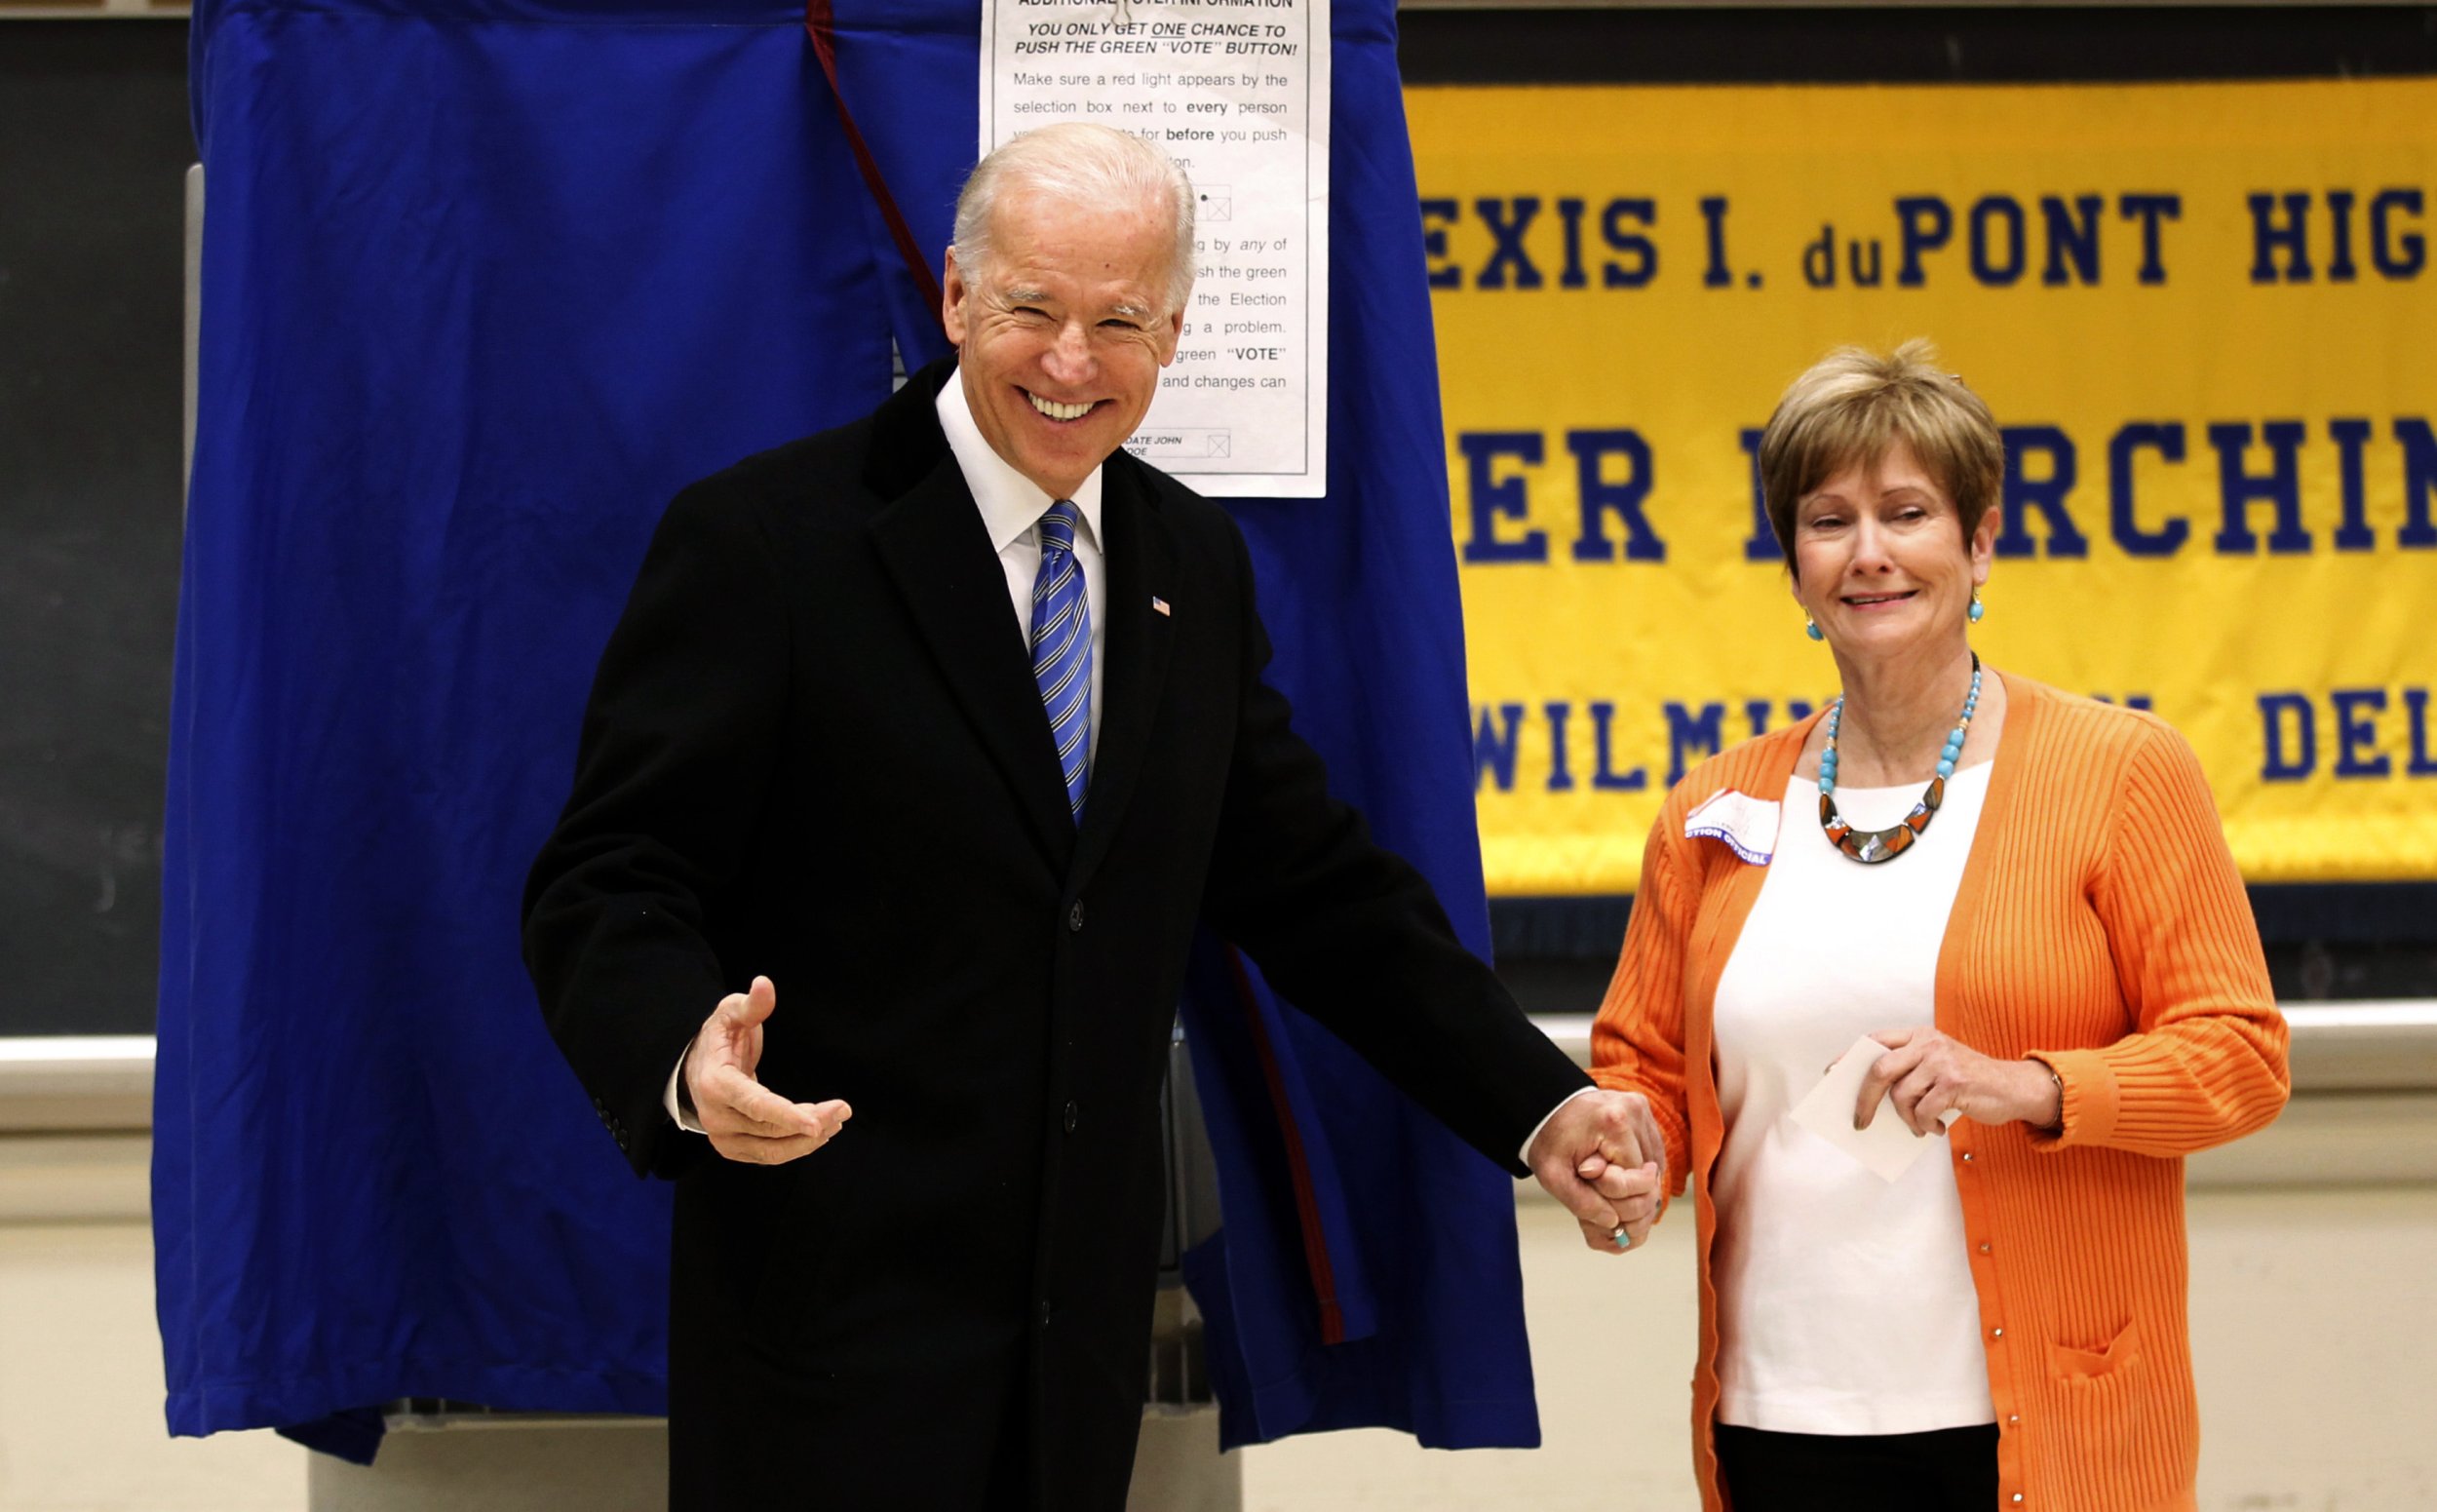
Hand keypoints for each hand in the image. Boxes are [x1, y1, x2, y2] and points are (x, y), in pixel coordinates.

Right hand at [685, 976, 852, 1164]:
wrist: (694, 1068)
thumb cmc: (718, 1037)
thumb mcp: (731, 1013)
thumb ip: (752, 1004)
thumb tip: (764, 984)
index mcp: (715, 1084)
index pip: (756, 1105)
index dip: (787, 1116)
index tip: (817, 1125)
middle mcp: (716, 1117)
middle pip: (771, 1130)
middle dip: (812, 1122)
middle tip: (843, 1110)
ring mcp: (723, 1138)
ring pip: (773, 1150)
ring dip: (808, 1140)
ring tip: (836, 1120)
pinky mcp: (733, 1149)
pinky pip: (769, 1155)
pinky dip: (795, 1146)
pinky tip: (818, 1131)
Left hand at [1528, 1090, 1667, 1254]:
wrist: (1546, 1107)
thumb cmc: (1549, 1141)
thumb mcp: (1553, 1177)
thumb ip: (1581, 1203)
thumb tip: (1613, 1223)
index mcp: (1614, 1122)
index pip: (1636, 1181)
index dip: (1616, 1198)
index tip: (1593, 1191)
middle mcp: (1635, 1112)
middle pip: (1650, 1177)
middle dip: (1627, 1196)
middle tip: (1601, 1196)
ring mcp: (1643, 1111)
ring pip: (1654, 1169)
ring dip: (1635, 1185)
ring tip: (1605, 1181)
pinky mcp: (1645, 1114)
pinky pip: (1653, 1155)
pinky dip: (1638, 1171)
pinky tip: (1617, 1171)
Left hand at [1851, 1027, 2060, 1136]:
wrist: (2015, 1087)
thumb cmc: (1970, 1081)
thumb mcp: (1938, 1065)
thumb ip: (1909, 1071)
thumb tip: (1869, 1097)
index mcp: (1920, 1035)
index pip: (1875, 1041)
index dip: (1850, 1057)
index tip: (1832, 1074)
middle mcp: (1928, 1042)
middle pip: (1879, 1070)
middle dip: (1864, 1100)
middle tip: (1860, 1122)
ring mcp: (1942, 1061)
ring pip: (1901, 1095)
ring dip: (1905, 1119)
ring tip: (1918, 1126)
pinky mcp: (1955, 1082)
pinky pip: (1923, 1110)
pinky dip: (1924, 1125)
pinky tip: (1934, 1128)